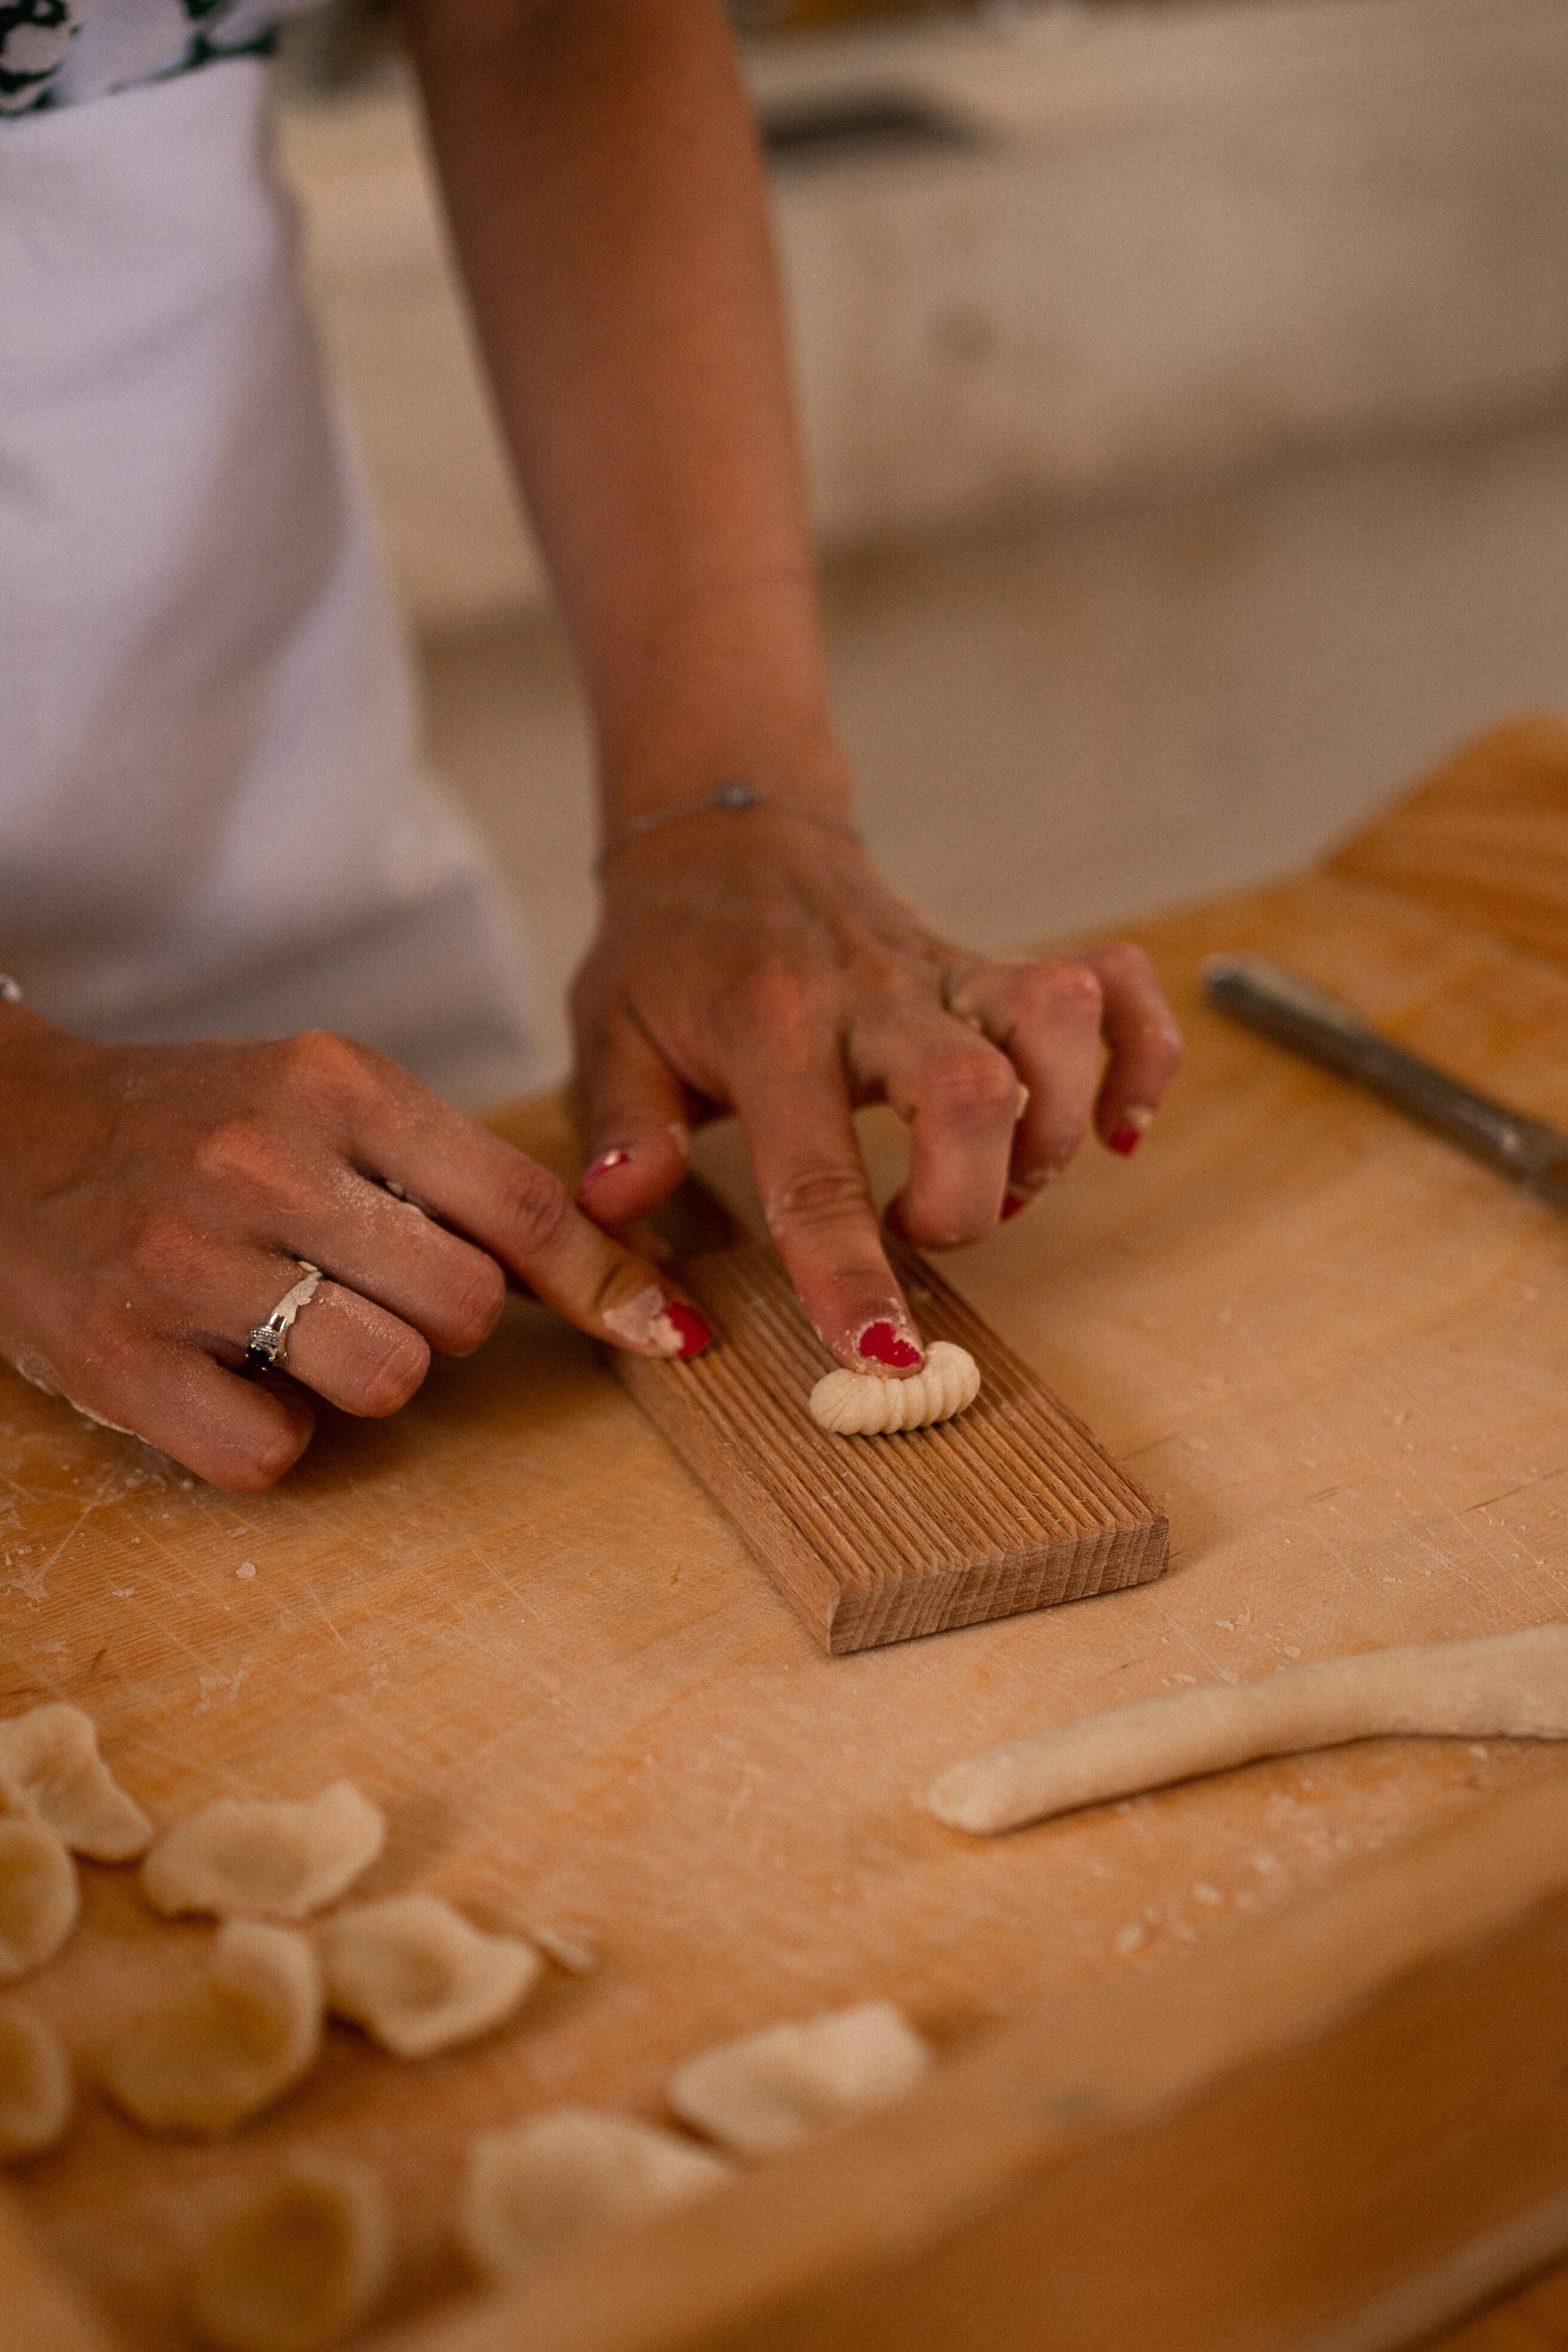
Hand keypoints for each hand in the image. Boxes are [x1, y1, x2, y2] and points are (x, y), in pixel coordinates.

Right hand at [0, 1014, 708, 1490]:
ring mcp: (184, 1261)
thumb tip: (622, 1281)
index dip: (599, 1279)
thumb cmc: (196, 1125)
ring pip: (386, 1381)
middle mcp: (264, 1162)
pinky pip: (274, 1452)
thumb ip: (457, 1177)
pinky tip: (226, 1373)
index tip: (659, 1329)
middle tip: (369, 1290)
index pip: (520, 1202)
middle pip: (467, 1309)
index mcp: (335, 1085)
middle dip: (445, 1321)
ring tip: (293, 1328)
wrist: (0, 1137)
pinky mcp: (119, 1358)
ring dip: (363, 1376)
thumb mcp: (326, 1103)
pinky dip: (269, 1433)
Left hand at [570, 810, 1182, 1373]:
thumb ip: (618, 1128)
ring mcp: (949, 970)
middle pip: (971, 1088)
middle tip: (925, 1228)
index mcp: (770, 1025)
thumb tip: (618, 1204)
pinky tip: (1111, 1127)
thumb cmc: (668, 955)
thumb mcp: (606, 1035)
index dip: (851, 1271)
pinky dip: (1141, 1058)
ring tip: (1000, 1179)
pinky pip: (1116, 986)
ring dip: (1052, 1132)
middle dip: (971, 1197)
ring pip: (1057, 1025)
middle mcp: (874, 992)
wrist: (728, 834)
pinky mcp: (996, 963)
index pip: (815, 1166)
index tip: (883, 1351)